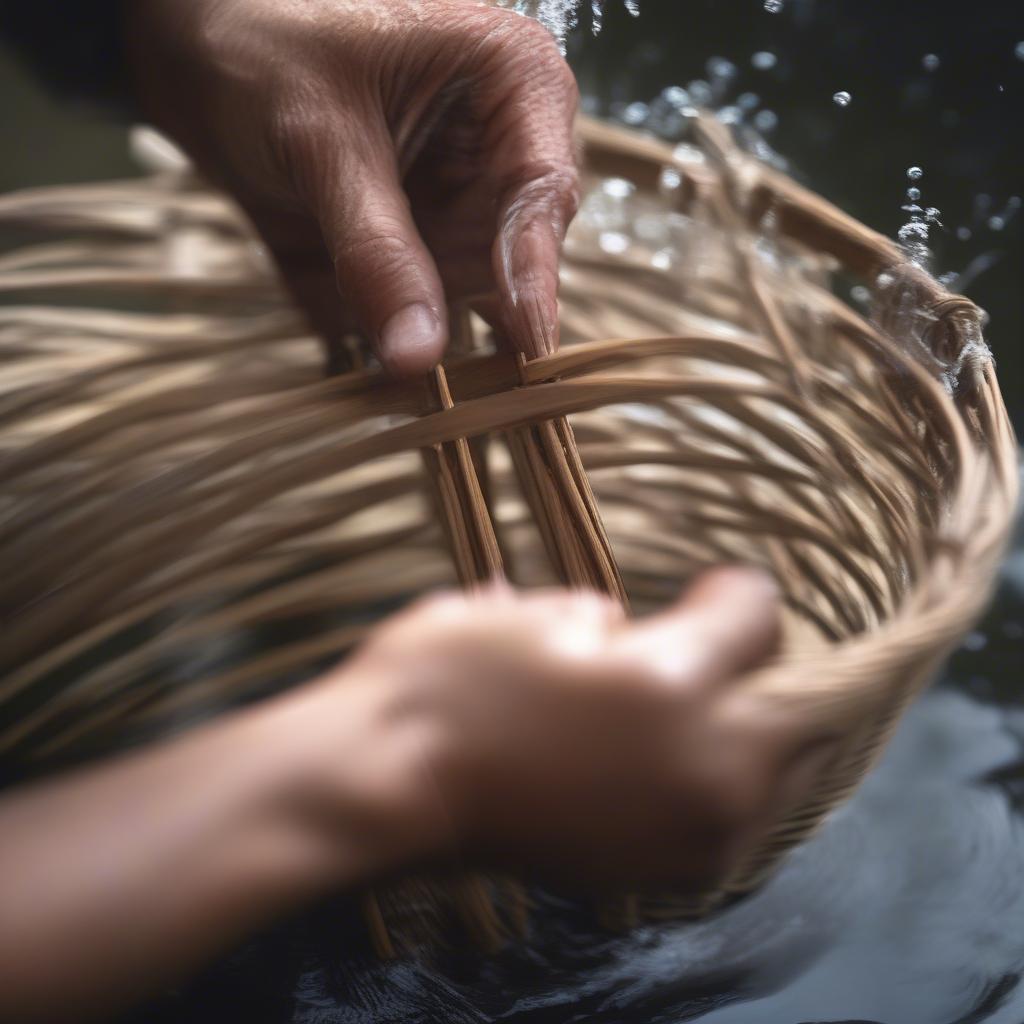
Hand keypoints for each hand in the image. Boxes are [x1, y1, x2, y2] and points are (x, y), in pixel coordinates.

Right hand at [0, 569, 828, 1020]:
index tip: (709, 587)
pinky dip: (724, 784)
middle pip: (804, 708)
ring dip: (756, 732)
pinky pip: (735, 819)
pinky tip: (675, 760)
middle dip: (770, 669)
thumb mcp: (531, 609)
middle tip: (720, 645)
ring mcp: (690, 831)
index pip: (759, 618)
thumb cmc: (445, 679)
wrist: (390, 784)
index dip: (736, 592)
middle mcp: (704, 766)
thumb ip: (609, 615)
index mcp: (671, 682)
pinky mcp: (665, 870)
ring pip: (780, 772)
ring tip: (705, 703)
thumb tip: (631, 630)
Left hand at [127, 0, 578, 373]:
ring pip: (476, 298)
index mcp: (512, 82)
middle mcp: (504, 153)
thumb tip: (418, 358)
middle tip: (469, 382)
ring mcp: (465, 210)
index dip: (536, 269)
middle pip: (519, 256)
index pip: (543, 188)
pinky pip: (429, 314)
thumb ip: (375, 250)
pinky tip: (383, 376)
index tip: (527, 340)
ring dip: (441, 338)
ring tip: (413, 387)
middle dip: (487, 315)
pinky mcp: (426, 253)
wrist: (202, 60)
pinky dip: (403, 343)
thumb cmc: (265, 49)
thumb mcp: (321, 142)